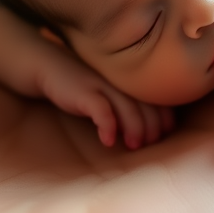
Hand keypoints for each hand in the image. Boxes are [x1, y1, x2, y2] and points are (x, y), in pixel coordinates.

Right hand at [36, 42, 174, 148]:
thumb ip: (125, 107)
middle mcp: (119, 82)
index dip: (164, 117)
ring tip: (134, 146)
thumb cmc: (83, 87)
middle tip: (151, 144)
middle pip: (145, 105)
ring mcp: (102, 85)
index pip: (155, 99)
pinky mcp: (84, 92)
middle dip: (152, 126)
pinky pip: (100, 109)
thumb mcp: (108, 94)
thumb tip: (143, 133)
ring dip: (134, 128)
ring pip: (127, 107)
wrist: (48, 66)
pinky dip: (107, 125)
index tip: (165, 135)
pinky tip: (108, 140)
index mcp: (127, 83)